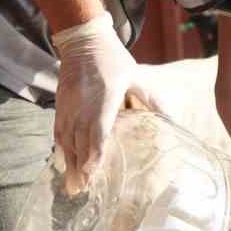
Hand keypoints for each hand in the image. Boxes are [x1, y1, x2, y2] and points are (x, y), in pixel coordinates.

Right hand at [51, 13, 135, 192]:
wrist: (83, 40)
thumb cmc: (113, 59)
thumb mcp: (136, 77)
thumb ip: (151, 99)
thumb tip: (171, 117)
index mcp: (104, 100)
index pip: (97, 133)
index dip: (94, 156)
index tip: (93, 175)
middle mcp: (83, 105)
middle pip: (79, 142)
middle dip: (80, 168)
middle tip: (80, 190)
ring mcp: (69, 105)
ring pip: (67, 139)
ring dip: (69, 162)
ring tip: (71, 183)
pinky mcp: (61, 103)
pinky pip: (58, 130)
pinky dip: (61, 147)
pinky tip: (63, 161)